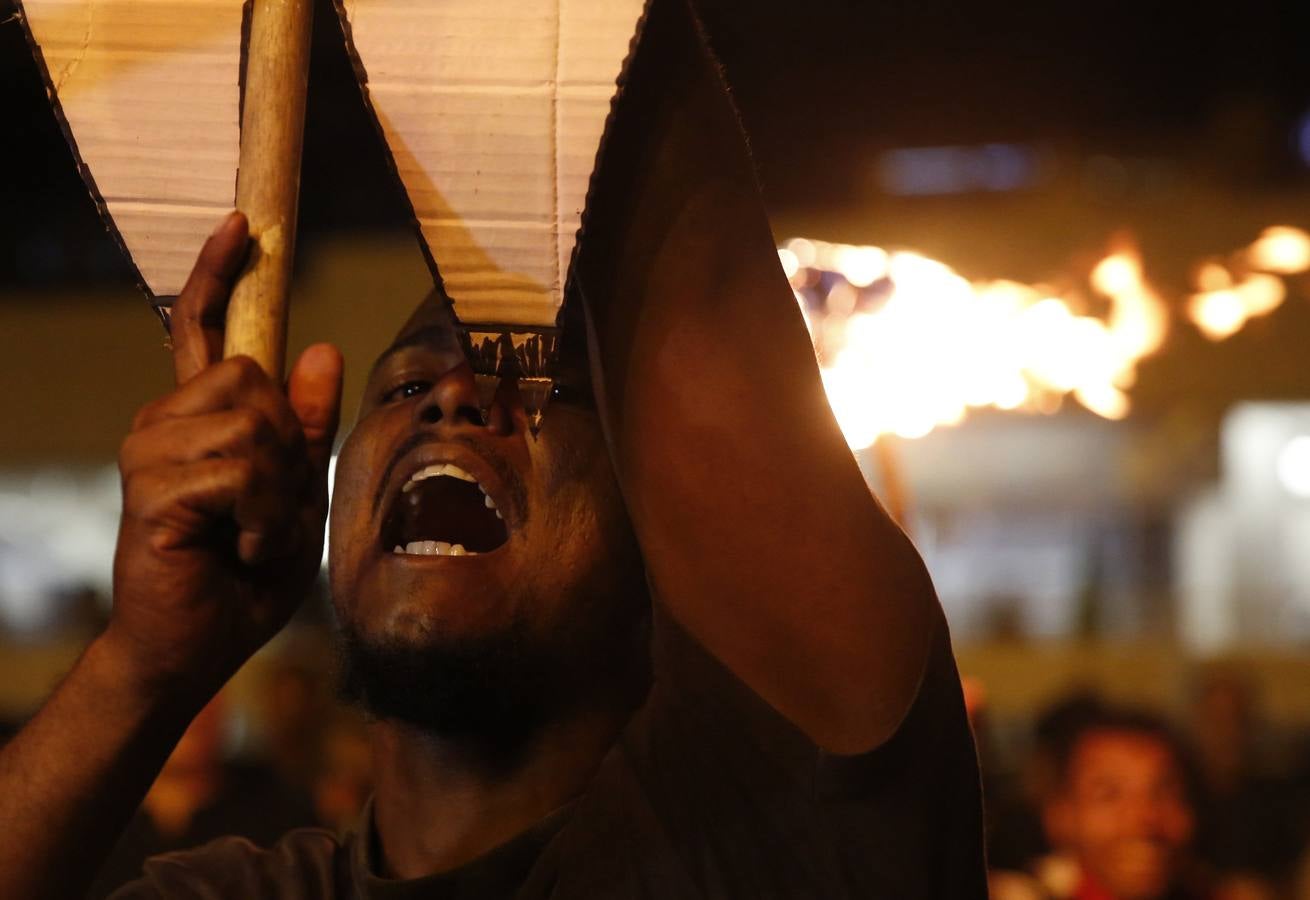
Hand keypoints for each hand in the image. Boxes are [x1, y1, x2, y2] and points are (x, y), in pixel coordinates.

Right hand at [107, 212, 342, 699]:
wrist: (197, 646)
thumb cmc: (247, 573)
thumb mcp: (299, 492)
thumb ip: (305, 428)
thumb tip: (318, 349)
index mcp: (200, 420)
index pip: (204, 333)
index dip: (220, 275)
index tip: (241, 223)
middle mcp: (164, 423)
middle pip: (253, 377)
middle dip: (288, 446)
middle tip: (272, 508)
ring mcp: (150, 451)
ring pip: (253, 423)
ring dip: (279, 488)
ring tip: (254, 532)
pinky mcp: (151, 488)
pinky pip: (241, 470)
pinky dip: (265, 516)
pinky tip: (244, 548)